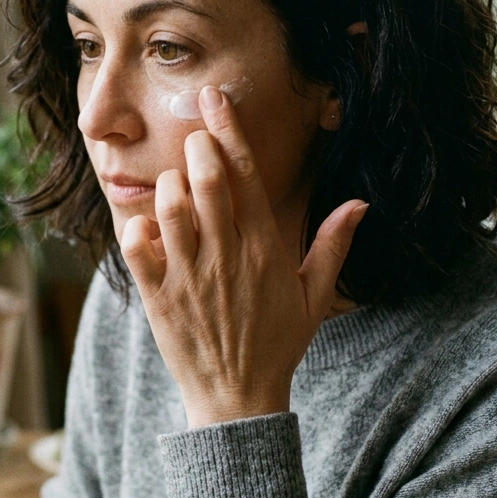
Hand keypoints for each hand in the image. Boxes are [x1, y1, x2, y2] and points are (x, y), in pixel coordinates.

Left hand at [120, 86, 366, 427]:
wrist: (238, 399)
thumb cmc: (277, 343)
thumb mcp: (314, 295)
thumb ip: (332, 245)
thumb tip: (360, 204)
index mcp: (264, 246)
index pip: (245, 174)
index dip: (227, 129)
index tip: (212, 98)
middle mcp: (227, 254)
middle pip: (204, 178)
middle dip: (195, 148)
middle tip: (194, 146)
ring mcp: (190, 275)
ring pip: (169, 205)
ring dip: (167, 188)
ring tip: (175, 193)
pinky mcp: (159, 296)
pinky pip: (137, 246)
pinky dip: (137, 229)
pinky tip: (147, 231)